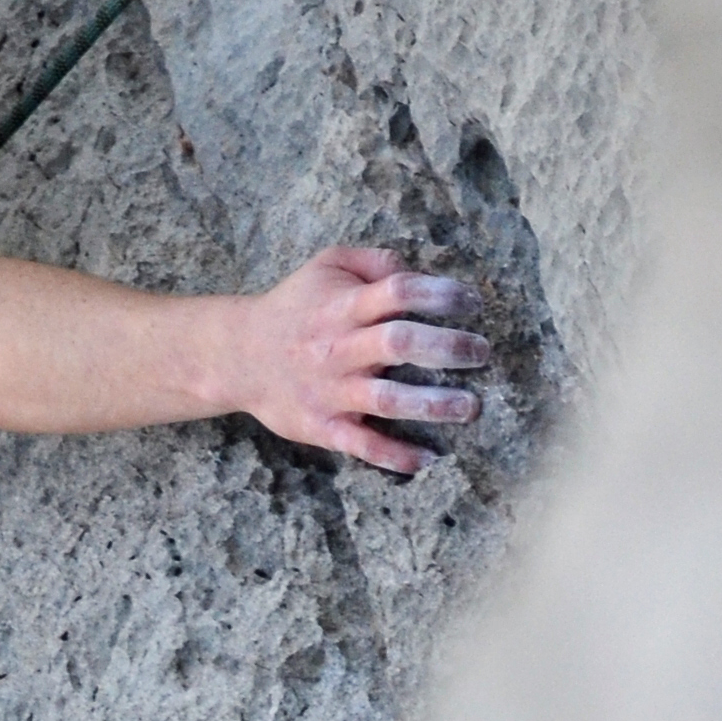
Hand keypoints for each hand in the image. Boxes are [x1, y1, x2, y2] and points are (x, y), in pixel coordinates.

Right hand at [233, 247, 485, 475]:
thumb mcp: (327, 266)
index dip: (440, 294)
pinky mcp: (323, 426)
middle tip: (482, 352)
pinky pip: (361, 444)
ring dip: (433, 404)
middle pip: (398, 343)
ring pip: (386, 399)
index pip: (398, 292)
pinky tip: (427, 458)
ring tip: (471, 406)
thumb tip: (419, 270)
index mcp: (343, 306)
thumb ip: (375, 262)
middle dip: (447, 347)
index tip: (472, 303)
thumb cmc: (296, 307)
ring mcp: (331, 390)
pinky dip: (393, 455)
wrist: (239, 356)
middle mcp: (339, 347)